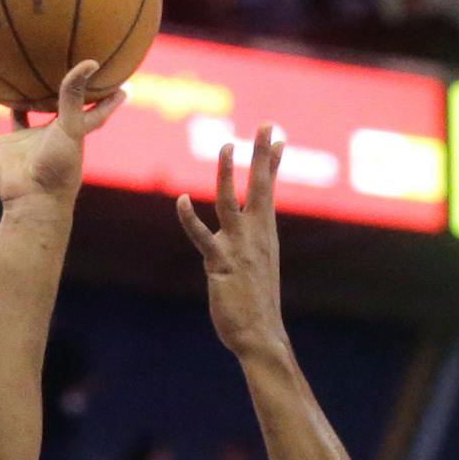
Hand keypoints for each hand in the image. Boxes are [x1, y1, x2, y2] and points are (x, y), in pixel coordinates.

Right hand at [0, 60, 124, 207]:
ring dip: (13, 106)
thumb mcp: (69, 126)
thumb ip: (75, 94)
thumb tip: (90, 62)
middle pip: (53, 112)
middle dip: (58, 96)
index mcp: (70, 133)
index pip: (93, 113)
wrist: (32, 201)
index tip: (121, 83)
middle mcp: (47, 136)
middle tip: (61, 70)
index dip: (107, 99)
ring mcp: (22, 145)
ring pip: (17, 119)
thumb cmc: (58, 167)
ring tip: (10, 82)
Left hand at [177, 124, 288, 357]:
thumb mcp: (259, 266)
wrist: (260, 334)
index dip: (271, 162)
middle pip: (259, 187)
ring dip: (226, 173)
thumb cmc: (256, 303)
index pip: (269, 190)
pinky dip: (190, 219)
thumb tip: (250, 233)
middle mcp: (255, 236)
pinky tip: (181, 201)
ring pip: (229, 202)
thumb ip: (252, 244)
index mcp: (265, 234)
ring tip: (225, 146)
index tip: (276, 136)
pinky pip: (202, 237)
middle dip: (261, 155)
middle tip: (265, 125)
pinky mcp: (218, 264)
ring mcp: (237, 248)